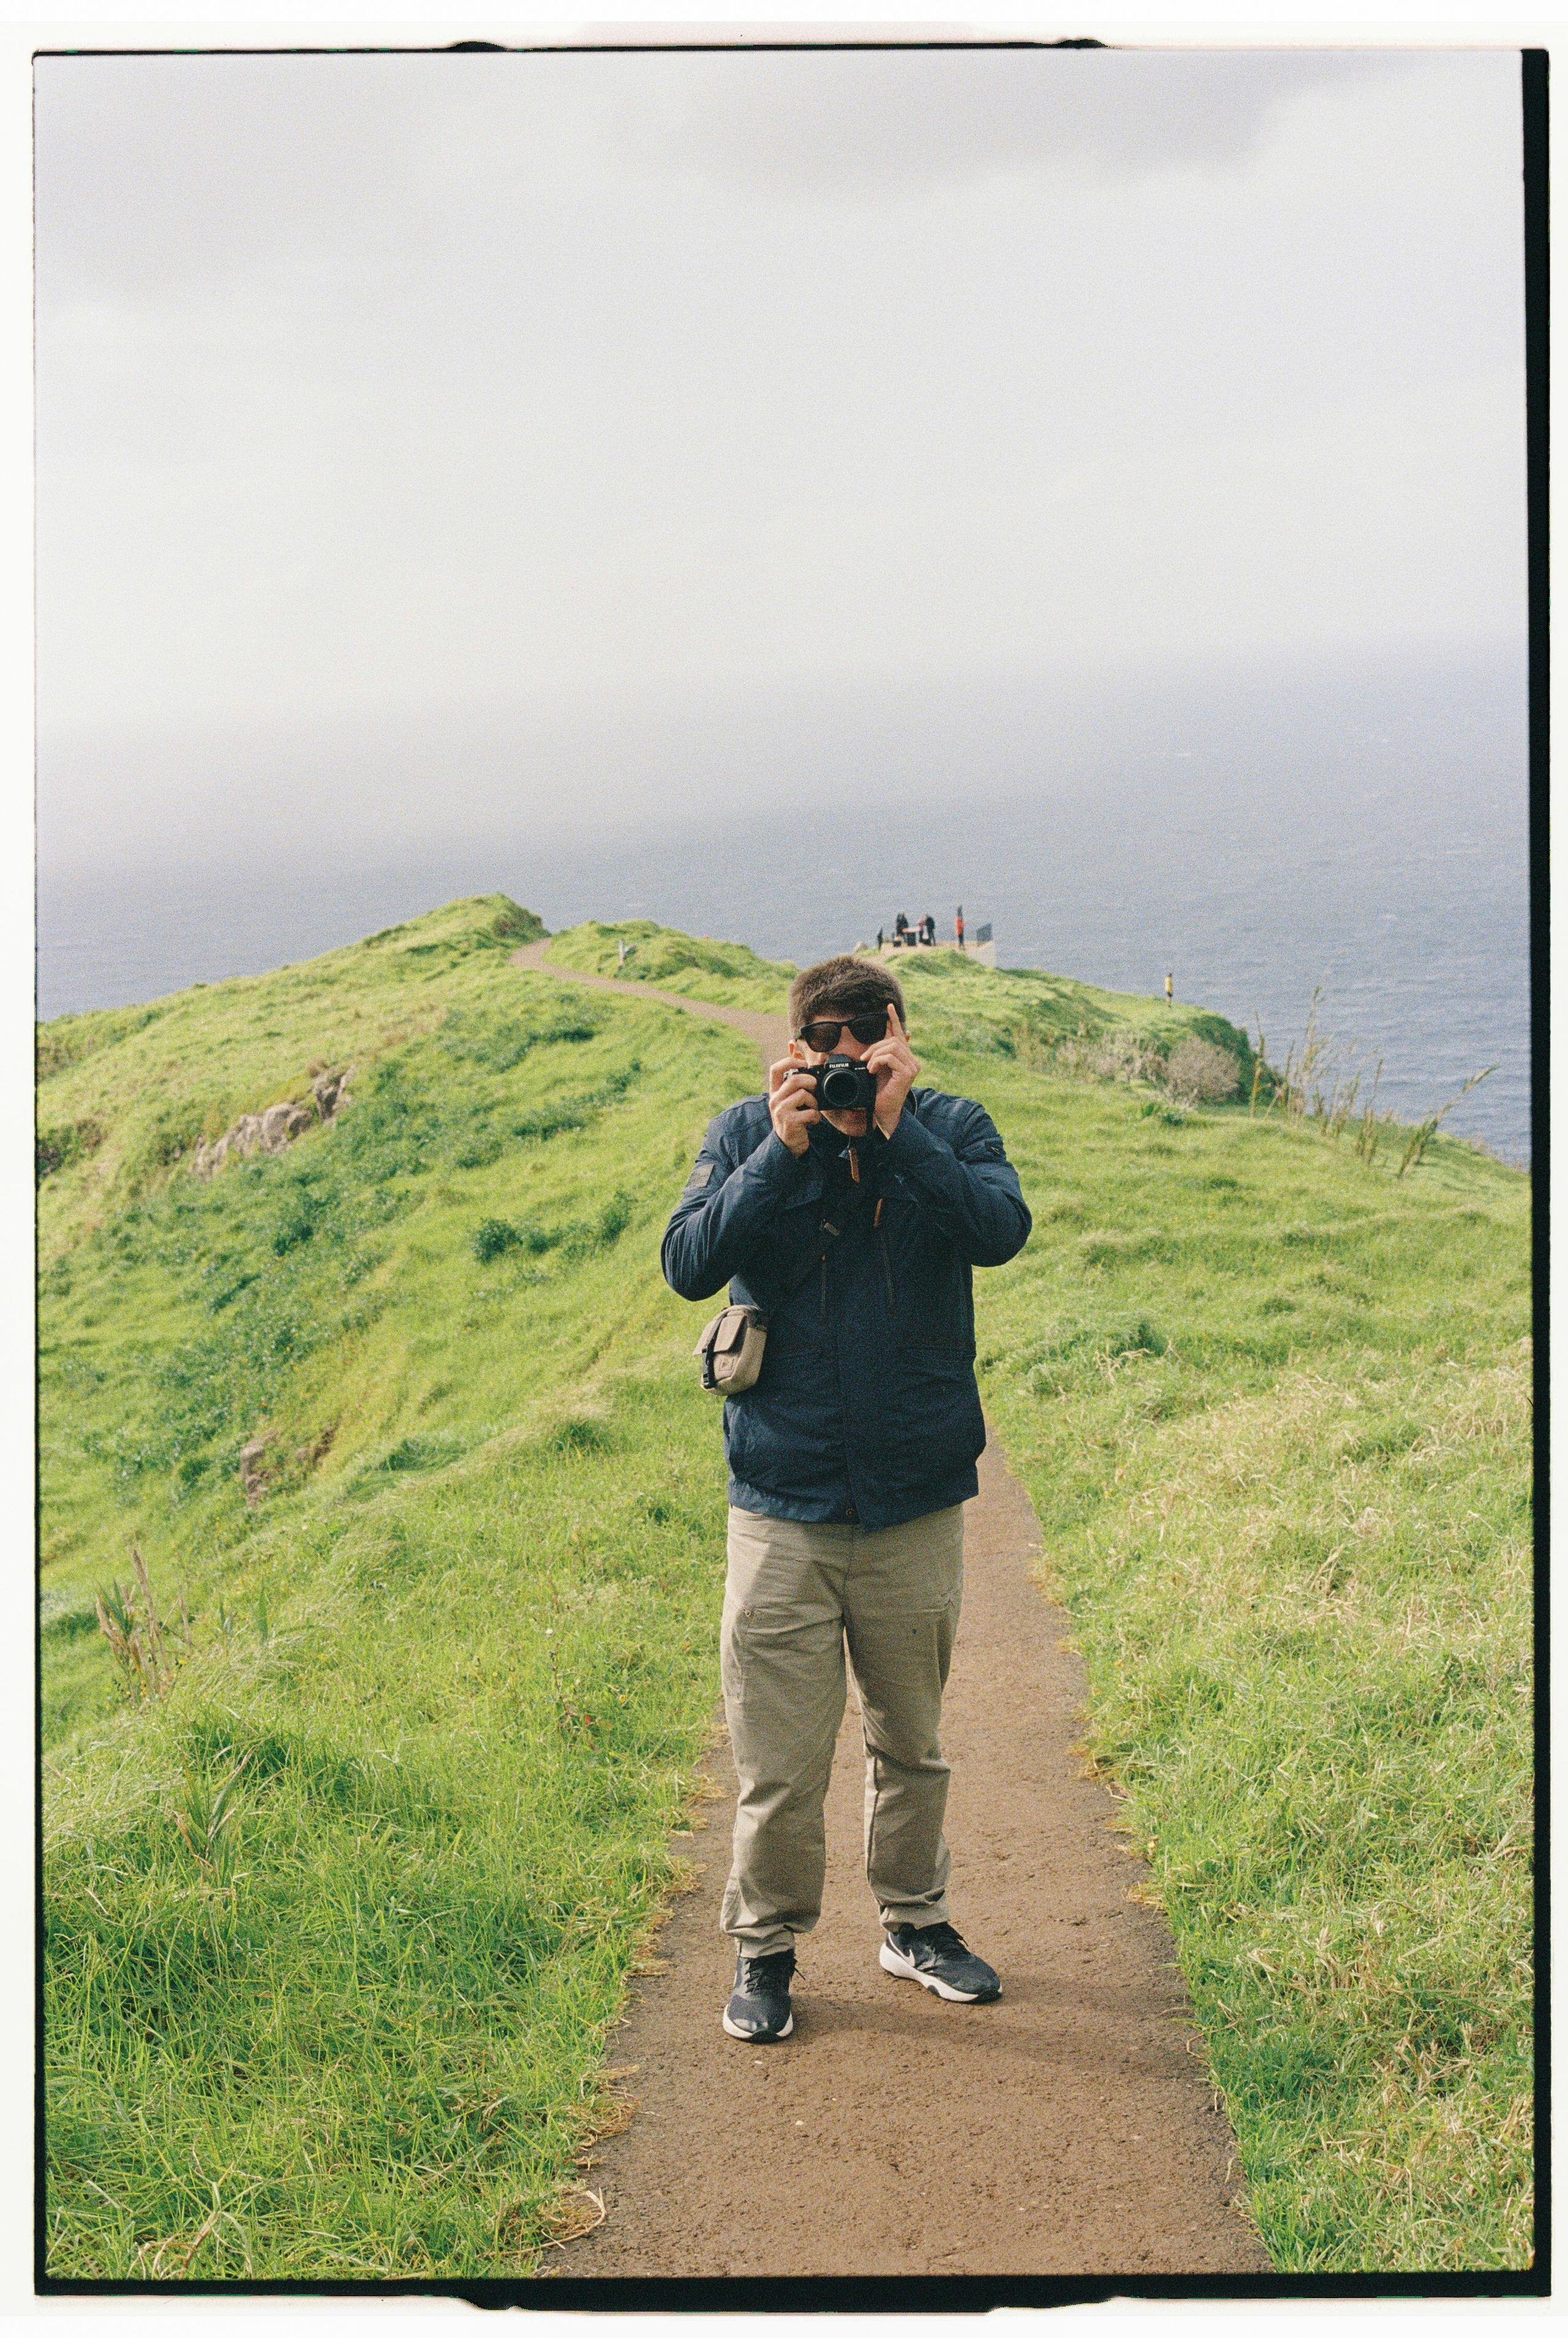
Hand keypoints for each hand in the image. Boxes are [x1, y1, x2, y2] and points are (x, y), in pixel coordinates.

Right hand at [768, 1052, 819, 1155]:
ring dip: (814, 1102)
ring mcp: (781, 1110)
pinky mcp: (790, 1121)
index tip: (803, 1063)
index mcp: (774, 1092)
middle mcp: (774, 1100)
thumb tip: (811, 1075)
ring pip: (803, 1095)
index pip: (775, 1069)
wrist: (786, 1145)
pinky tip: (811, 1122)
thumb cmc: (792, 1120)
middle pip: (794, 1080)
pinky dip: (816, 1117)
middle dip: (810, 1082)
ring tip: (812, 1110)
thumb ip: (793, 1089)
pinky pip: (810, 1112)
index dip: (790, 1061)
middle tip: (814, 1088)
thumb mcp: (788, 1103)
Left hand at [862, 1003, 919, 1137]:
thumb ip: (879, 1054)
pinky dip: (878, 1061)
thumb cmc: (879, 1094)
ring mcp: (912, 1067)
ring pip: (891, 1046)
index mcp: (905, 1058)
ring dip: (875, 1055)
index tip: (888, 1006)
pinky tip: (873, 1071)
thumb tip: (878, 1040)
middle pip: (892, 1040)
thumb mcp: (877, 1069)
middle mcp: (912, 1061)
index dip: (894, 1019)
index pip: (900, 1034)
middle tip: (864, 1059)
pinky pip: (890, 1057)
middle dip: (875, 1046)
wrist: (883, 1112)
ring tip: (869, 1066)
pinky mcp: (907, 1073)